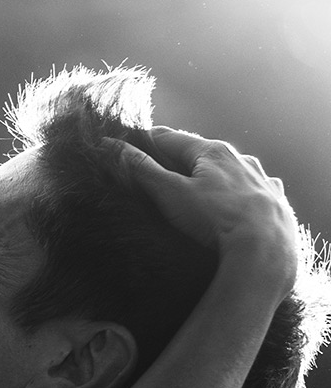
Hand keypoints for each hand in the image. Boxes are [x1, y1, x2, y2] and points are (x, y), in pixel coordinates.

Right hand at [110, 127, 299, 297]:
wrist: (265, 250)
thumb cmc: (216, 219)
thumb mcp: (171, 194)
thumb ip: (142, 170)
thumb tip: (112, 146)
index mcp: (212, 151)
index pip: (171, 138)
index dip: (147, 140)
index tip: (130, 144)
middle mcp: (240, 159)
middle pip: (202, 154)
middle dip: (182, 160)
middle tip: (161, 171)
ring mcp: (261, 179)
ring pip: (233, 170)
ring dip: (217, 175)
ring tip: (203, 190)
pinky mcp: (275, 202)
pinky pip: (258, 191)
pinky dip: (246, 193)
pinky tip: (243, 205)